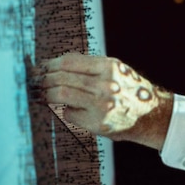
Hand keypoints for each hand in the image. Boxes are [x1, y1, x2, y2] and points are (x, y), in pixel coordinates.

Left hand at [38, 52, 172, 147]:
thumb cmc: (128, 89)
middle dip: (43, 79)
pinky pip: (69, 113)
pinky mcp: (96, 123)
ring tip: (39, 94)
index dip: (49, 64)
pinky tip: (64, 109)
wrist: (150, 115)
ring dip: (45, 94)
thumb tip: (54, 64)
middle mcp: (105, 85)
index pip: (68, 62)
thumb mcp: (114, 70)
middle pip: (61, 78)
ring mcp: (101, 105)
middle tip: (35, 82)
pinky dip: (64, 110)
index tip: (41, 67)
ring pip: (60, 95)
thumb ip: (89, 66)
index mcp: (109, 67)